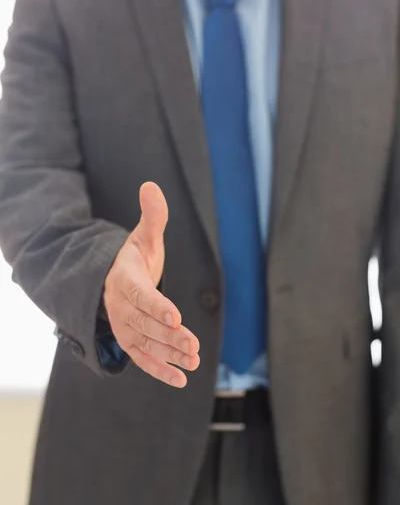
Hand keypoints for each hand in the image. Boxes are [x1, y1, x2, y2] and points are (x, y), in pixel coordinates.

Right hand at [103, 182, 199, 387]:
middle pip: (145, 324)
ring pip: (145, 344)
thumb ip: (152, 216)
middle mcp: (121, 306)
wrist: (113, 279)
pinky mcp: (130, 342)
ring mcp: (123, 326)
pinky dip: (160, 371)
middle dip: (169, 336)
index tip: (175, 317)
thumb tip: (151, 185)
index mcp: (124, 279)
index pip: (139, 294)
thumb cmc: (134, 257)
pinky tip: (182, 379)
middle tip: (193, 345)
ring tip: (194, 360)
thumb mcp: (143, 236)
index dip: (156, 306)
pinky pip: (142, 359)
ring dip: (169, 354)